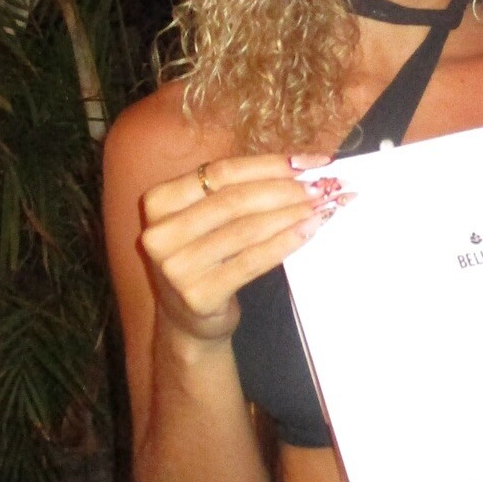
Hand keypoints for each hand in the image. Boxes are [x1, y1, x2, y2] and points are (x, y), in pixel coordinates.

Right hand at [139, 153, 341, 340]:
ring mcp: (176, 267)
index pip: (222, 172)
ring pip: (246, 229)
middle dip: (286, 190)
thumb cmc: (205, 257)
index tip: (312, 162)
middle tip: (324, 187)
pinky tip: (309, 231)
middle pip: (235, 199)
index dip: (271, 164)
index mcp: (158, 201)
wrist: (187, 319)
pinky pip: (252, 261)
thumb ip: (238, 189)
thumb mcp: (206, 218)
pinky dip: (285, 242)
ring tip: (322, 206)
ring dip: (292, 214)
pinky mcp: (199, 295)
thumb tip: (301, 165)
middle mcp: (160, 233)